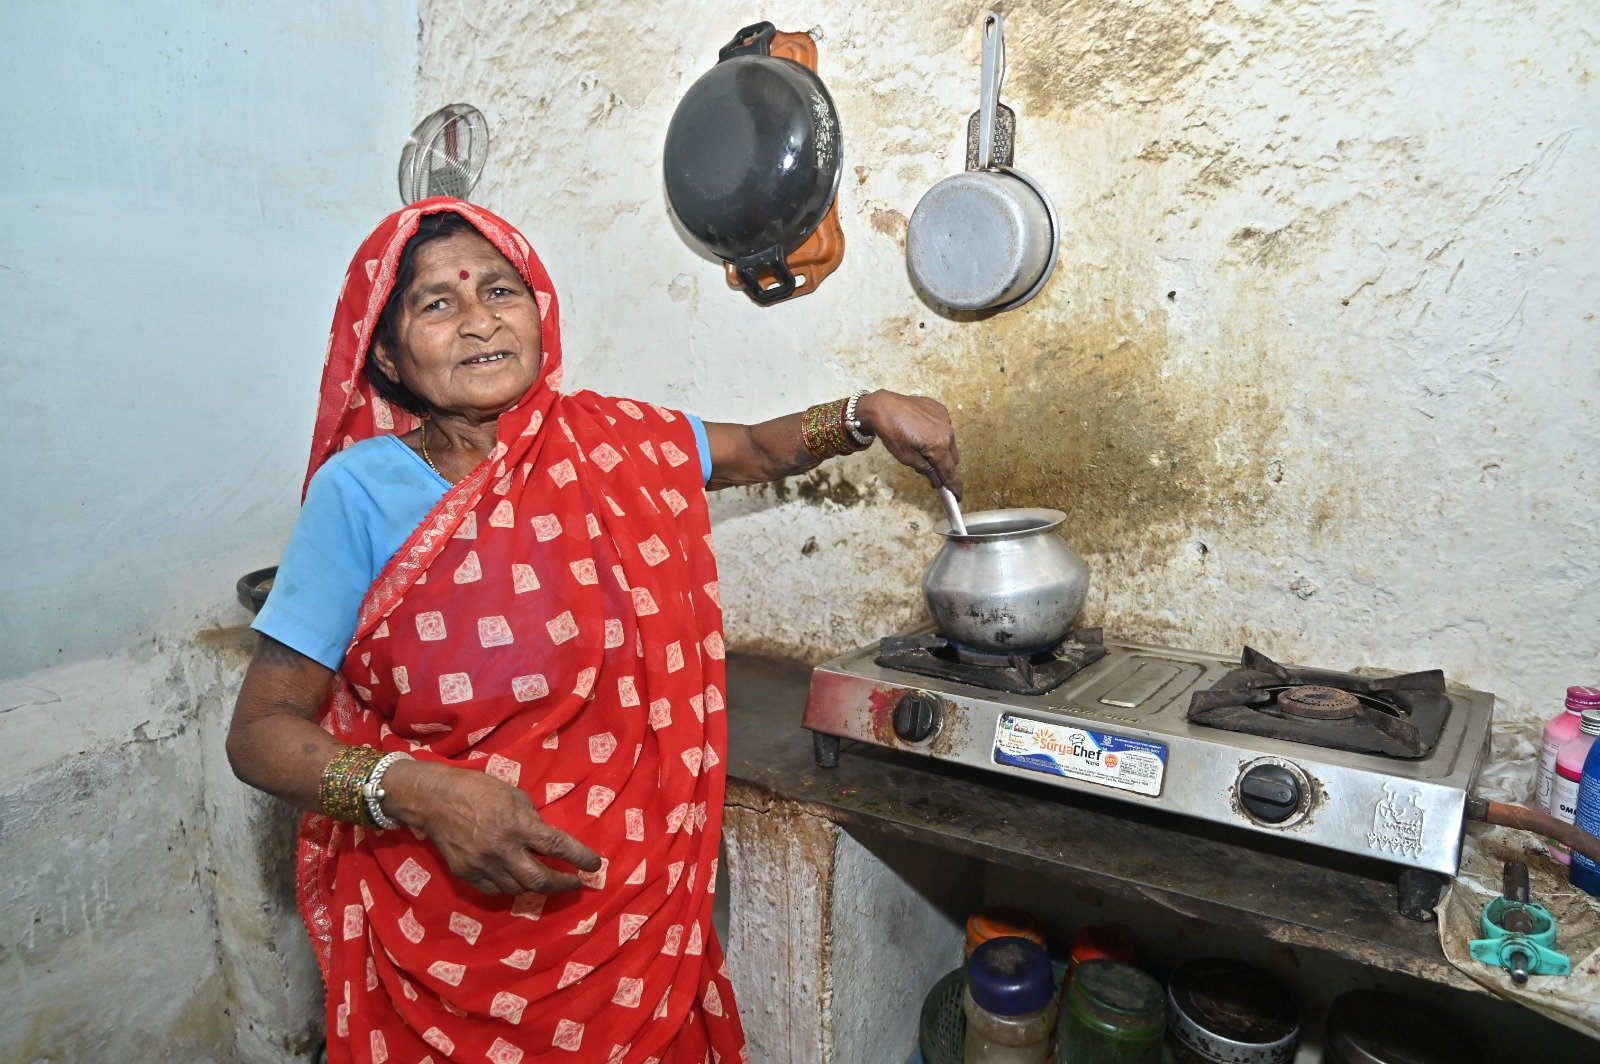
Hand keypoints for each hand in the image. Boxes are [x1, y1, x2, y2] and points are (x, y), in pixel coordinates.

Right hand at [382, 760, 601, 895]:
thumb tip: (547, 841)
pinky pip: (496, 890)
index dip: (580, 858)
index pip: (556, 846)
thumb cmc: (478, 789)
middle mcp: (501, 849)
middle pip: (540, 879)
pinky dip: (512, 887)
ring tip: (549, 880)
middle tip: (576, 883)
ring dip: (538, 886)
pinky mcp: (467, 875)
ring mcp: (482, 865)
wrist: (434, 800)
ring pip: (519, 888)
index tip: (595, 865)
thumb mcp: (513, 795)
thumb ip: (532, 819)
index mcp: (516, 824)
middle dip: (564, 884)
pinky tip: (519, 880)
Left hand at [855, 390, 962, 497]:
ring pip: (949, 442)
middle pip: (952, 458)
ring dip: (941, 449)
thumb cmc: (892, 433)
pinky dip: (937, 433)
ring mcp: (945, 419)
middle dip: (944, 466)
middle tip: (931, 469)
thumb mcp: (906, 458)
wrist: (883, 407)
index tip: (958, 496)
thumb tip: (938, 481)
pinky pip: (944, 427)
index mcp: (938, 446)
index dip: (954, 486)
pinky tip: (922, 431)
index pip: (949, 471)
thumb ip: (926, 470)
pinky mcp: (940, 409)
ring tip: (922, 446)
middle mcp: (947, 432)